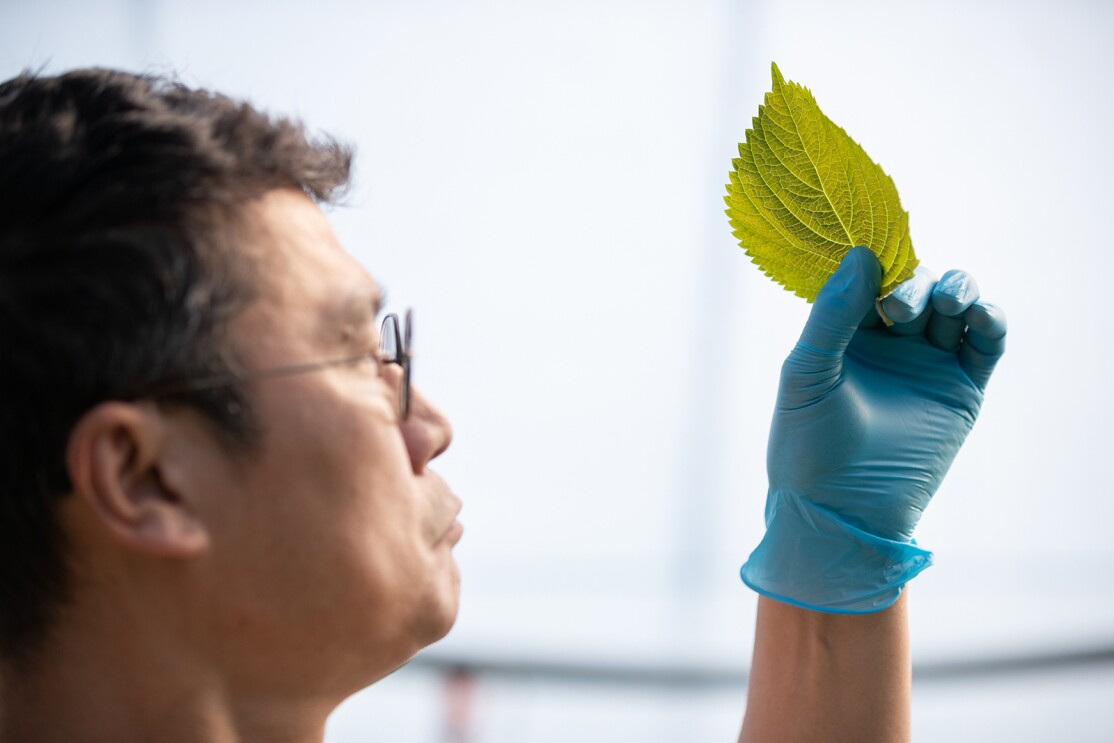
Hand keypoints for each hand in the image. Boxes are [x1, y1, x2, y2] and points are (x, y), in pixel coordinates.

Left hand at [740, 247, 1006, 612]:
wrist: (839, 512)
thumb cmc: (807, 445)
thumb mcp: (807, 373)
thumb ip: (831, 315)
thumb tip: (863, 255)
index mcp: (845, 334)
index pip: (870, 279)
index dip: (878, 262)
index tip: (877, 253)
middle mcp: (888, 344)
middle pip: (917, 286)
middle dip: (916, 283)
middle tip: (899, 306)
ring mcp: (926, 364)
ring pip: (954, 307)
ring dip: (957, 290)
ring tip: (948, 303)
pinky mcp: (961, 390)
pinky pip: (985, 344)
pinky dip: (990, 321)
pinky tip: (979, 315)